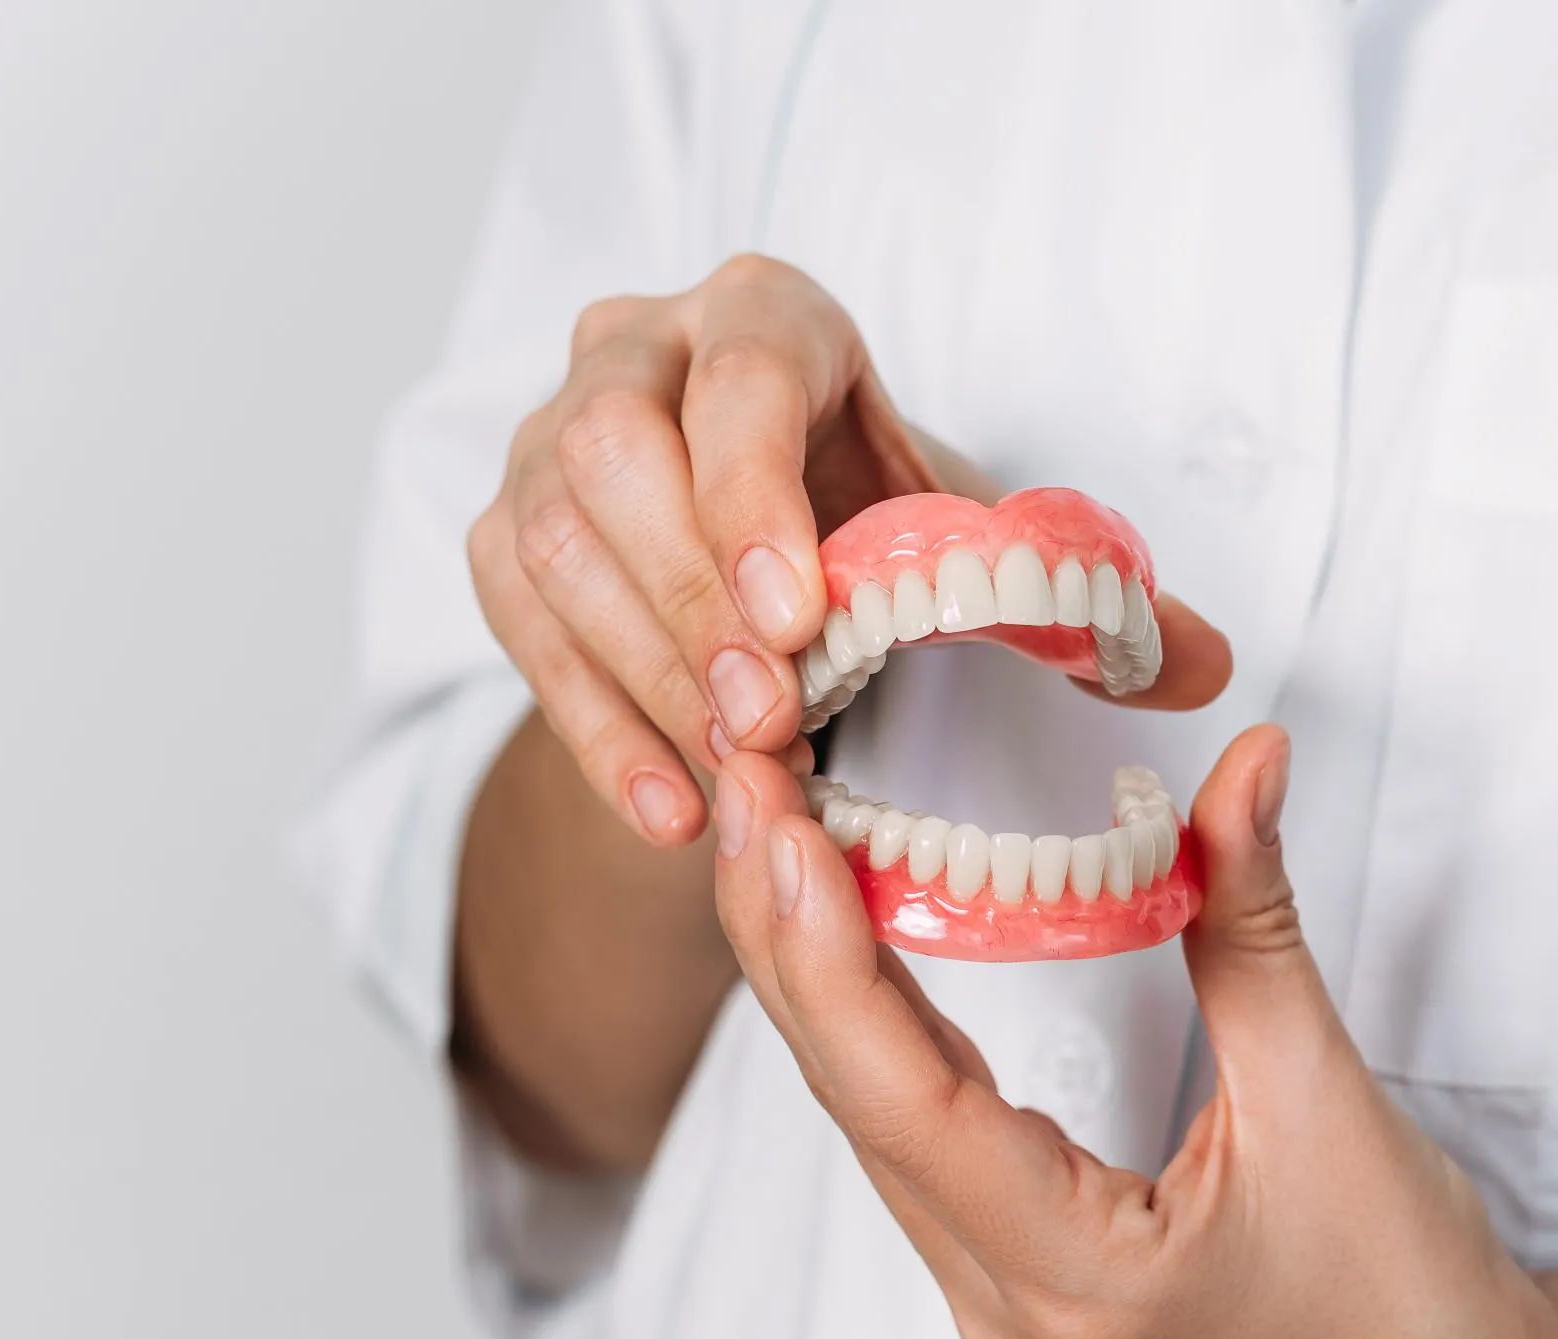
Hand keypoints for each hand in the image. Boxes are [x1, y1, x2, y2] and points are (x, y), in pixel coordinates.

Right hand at [468, 254, 940, 846]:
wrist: (783, 549)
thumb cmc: (868, 511)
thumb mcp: (937, 509)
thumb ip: (976, 549)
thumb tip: (1054, 622)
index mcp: (761, 311)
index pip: (739, 379)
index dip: (755, 498)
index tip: (797, 618)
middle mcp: (632, 347)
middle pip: (612, 451)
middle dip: (692, 599)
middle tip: (765, 716)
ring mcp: (545, 437)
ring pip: (553, 544)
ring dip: (647, 673)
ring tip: (734, 764)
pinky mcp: (503, 532)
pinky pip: (521, 630)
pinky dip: (600, 733)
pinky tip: (673, 809)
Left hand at [708, 728, 1557, 1338]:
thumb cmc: (1405, 1286)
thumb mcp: (1327, 1091)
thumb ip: (1256, 921)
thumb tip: (1246, 760)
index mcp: (1076, 1281)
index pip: (907, 1105)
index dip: (828, 957)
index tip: (778, 825)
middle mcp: (1008, 1306)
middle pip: (856, 1104)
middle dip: (785, 933)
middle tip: (746, 773)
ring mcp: (1005, 1300)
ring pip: (869, 1120)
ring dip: (813, 972)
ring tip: (771, 824)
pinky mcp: (1022, 1274)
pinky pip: (913, 1136)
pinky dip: (872, 1023)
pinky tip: (843, 930)